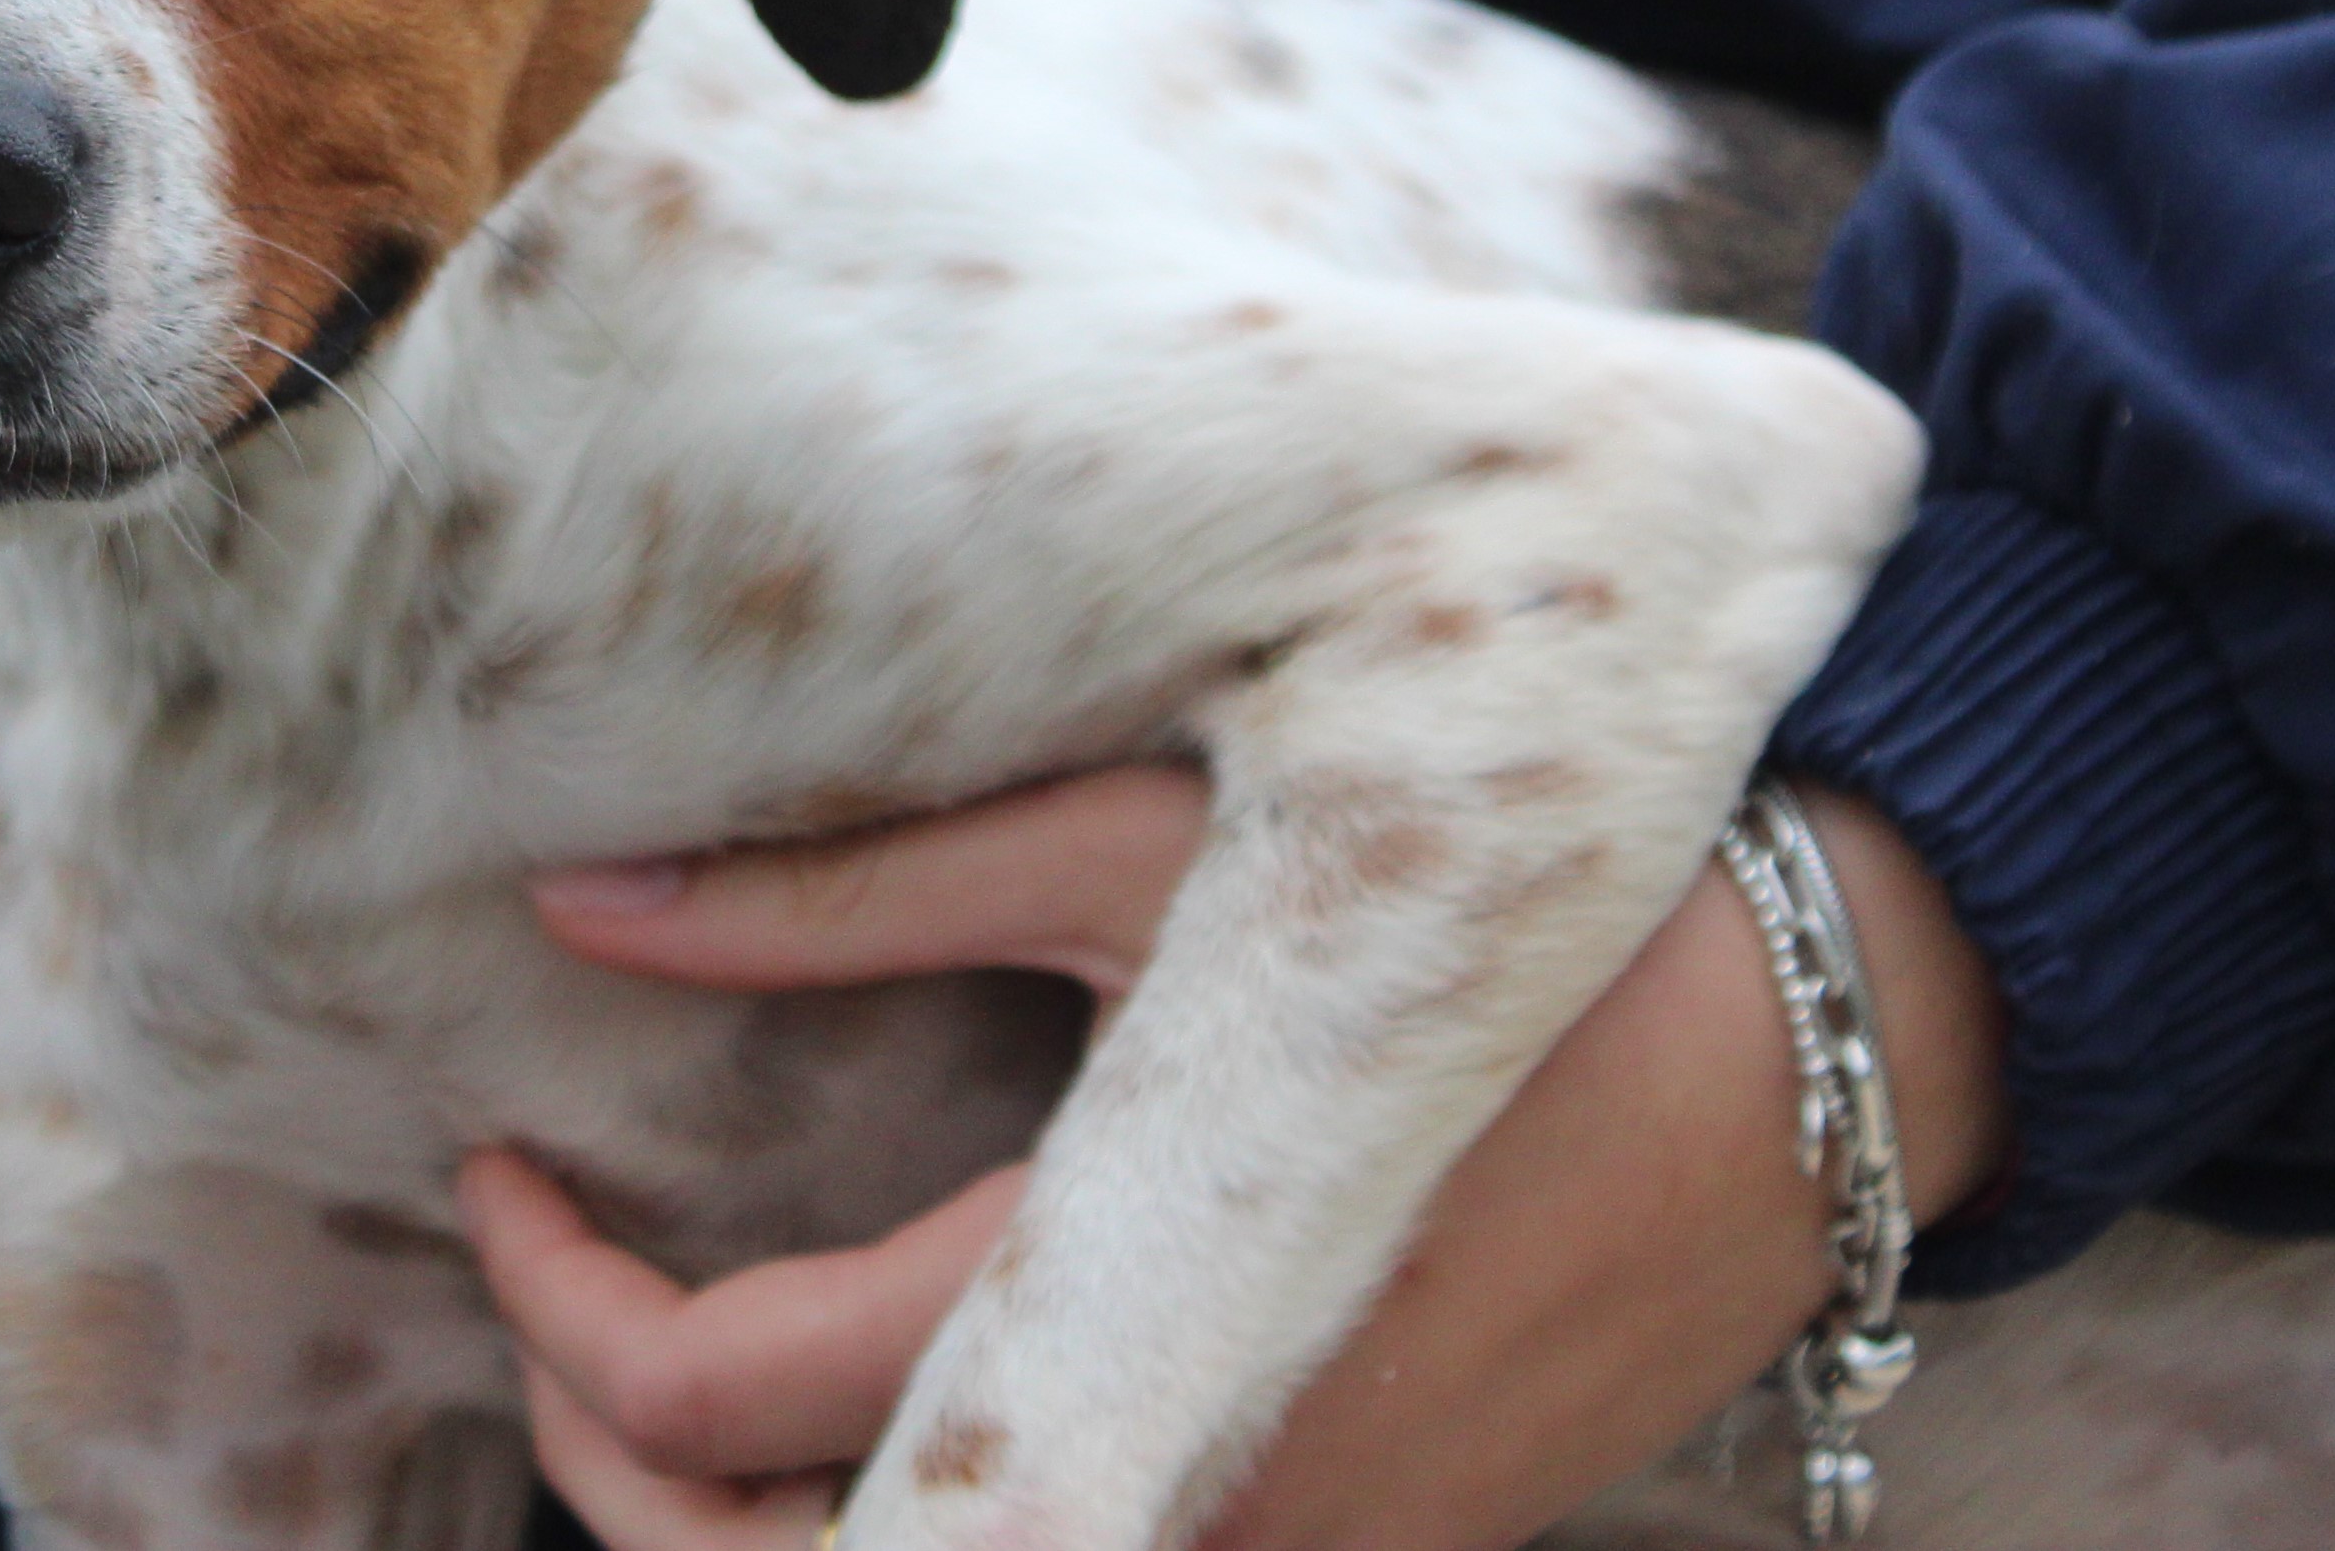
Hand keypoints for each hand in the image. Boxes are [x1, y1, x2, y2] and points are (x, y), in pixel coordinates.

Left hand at [461, 767, 2006, 1550]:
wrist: (1835, 1024)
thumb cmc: (1492, 902)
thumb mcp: (1148, 852)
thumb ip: (850, 891)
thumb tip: (580, 899)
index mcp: (1101, 1296)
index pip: (714, 1402)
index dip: (555, 1302)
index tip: (499, 1168)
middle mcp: (1183, 1483)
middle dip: (610, 1472)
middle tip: (555, 1302)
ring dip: (755, 1542)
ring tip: (674, 1372)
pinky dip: (941, 1535)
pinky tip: (896, 1404)